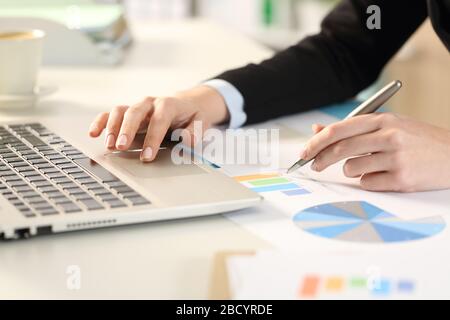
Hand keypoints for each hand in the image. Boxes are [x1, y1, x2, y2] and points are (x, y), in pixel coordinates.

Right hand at [88, 85, 228, 161]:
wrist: (188, 103)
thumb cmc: (192, 116)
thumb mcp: (201, 122)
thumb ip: (194, 132)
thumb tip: (185, 141)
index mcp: (169, 104)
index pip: (159, 121)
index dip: (152, 139)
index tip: (147, 156)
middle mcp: (150, 103)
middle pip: (135, 112)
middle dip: (127, 130)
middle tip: (121, 147)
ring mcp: (137, 106)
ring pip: (120, 111)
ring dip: (112, 127)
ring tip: (109, 145)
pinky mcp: (128, 112)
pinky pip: (111, 114)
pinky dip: (101, 122)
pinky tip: (93, 133)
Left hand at [301, 113, 449, 191]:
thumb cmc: (418, 140)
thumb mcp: (388, 126)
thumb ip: (353, 128)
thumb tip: (318, 130)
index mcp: (383, 119)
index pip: (339, 130)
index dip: (317, 142)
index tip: (305, 152)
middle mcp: (389, 136)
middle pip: (340, 149)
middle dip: (320, 159)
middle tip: (313, 166)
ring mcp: (396, 158)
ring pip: (351, 168)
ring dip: (350, 170)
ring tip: (367, 166)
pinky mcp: (402, 179)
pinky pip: (368, 183)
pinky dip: (368, 181)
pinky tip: (383, 175)